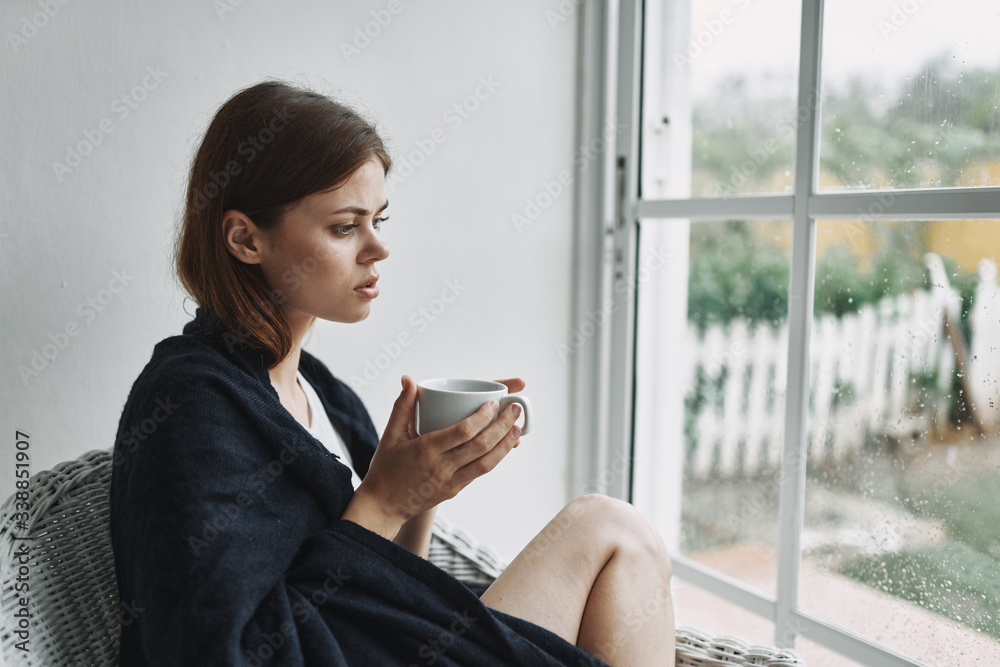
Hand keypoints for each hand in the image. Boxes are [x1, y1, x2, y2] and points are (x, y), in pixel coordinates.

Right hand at [342, 375, 522, 539]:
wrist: (384, 506)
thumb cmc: (386, 467)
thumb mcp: (390, 435)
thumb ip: (402, 406)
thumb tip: (409, 379)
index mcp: (426, 450)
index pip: (462, 432)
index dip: (482, 417)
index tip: (493, 403)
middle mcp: (442, 467)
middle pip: (481, 446)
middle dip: (503, 426)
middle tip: (516, 408)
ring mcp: (451, 482)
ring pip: (487, 463)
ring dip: (506, 444)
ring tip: (518, 427)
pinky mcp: (456, 490)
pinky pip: (480, 472)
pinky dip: (496, 457)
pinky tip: (505, 445)